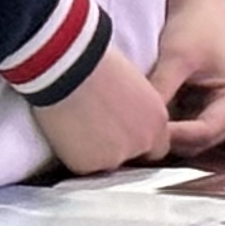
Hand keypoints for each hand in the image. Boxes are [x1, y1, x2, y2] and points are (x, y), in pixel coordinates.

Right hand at [31, 42, 172, 177]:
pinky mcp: (88, 165)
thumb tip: (124, 115)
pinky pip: (81, 165)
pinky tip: (67, 129)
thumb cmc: (96, 60)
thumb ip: (135, 108)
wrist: (68, 65)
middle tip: (95, 124)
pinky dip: (73, 152)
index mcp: (157, 120)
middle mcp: (142, 142)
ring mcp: (115, 156)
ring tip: (78, 122)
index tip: (119, 128)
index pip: (155, 146)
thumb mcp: (131, 82)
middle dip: (116, 145)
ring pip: (105, 162)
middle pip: (131, 156)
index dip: (135, 138)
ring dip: (94, 150)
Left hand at [147, 0, 224, 153]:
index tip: (140, 131)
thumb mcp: (177, 57)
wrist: (201, 0)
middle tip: (134, 131)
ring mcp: (223, 113)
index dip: (171, 136)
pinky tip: (147, 115)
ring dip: (167, 132)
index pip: (203, 133)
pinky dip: (169, 123)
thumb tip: (138, 123)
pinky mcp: (208, 109)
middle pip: (198, 142)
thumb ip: (161, 91)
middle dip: (168, 137)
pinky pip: (186, 127)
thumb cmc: (197, 23)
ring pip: (191, 139)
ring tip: (138, 123)